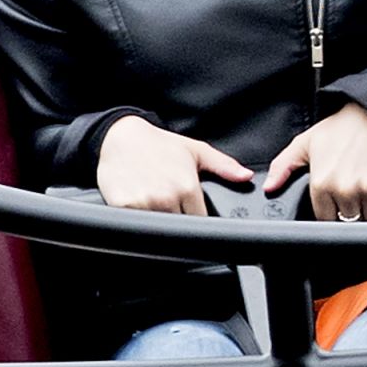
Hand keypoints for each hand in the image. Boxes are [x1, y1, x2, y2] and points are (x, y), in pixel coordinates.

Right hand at [98, 117, 251, 216]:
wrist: (119, 137)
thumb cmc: (158, 144)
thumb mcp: (196, 151)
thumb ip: (224, 166)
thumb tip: (246, 176)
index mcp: (187, 187)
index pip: (201, 220)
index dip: (199, 221)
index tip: (194, 216)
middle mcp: (166, 198)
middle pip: (180, 227)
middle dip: (180, 222)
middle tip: (173, 210)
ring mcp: (143, 204)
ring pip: (158, 229)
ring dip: (159, 224)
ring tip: (156, 207)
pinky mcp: (122, 207)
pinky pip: (135, 225)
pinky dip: (138, 222)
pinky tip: (139, 207)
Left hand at [264, 104, 366, 222]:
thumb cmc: (341, 129)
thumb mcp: (305, 143)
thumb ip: (283, 166)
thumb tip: (269, 188)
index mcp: (322, 182)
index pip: (324, 219)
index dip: (332, 216)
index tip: (338, 210)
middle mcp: (345, 188)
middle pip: (349, 222)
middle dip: (352, 216)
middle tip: (355, 204)